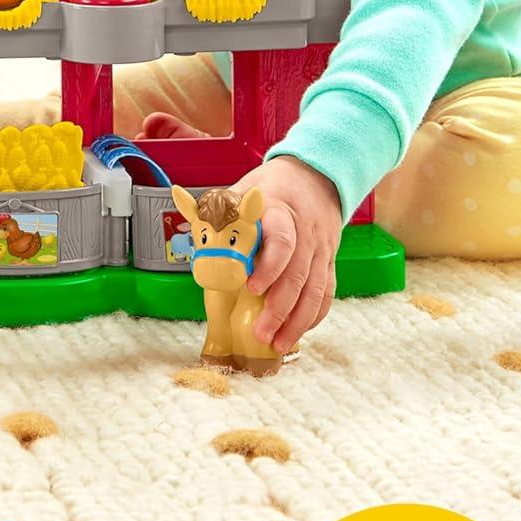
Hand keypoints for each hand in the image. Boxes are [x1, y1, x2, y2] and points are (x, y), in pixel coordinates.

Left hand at [233, 156, 341, 353]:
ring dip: (297, 321)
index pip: (282, 240)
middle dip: (279, 307)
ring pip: (315, 290)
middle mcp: (305, 233)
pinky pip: (325, 293)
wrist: (315, 177)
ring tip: (277, 343)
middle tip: (261, 331)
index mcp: (280, 211)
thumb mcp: (243, 188)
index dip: (270, 266)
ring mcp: (320, 250)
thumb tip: (193, 233)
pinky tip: (297, 332)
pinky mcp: (328, 263)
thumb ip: (219, 212)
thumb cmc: (271, 188)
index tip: (251, 287)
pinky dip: (313, 316)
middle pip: (298, 274)